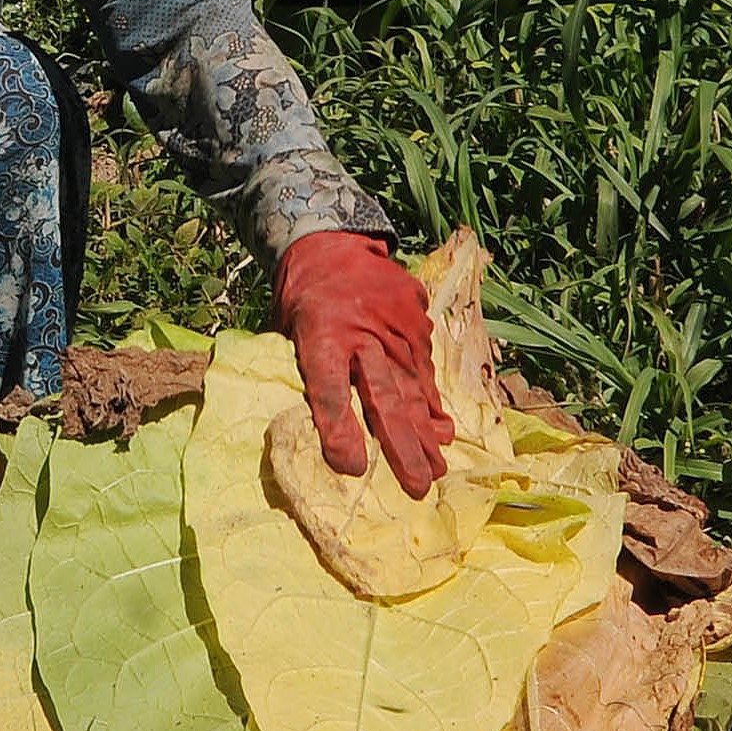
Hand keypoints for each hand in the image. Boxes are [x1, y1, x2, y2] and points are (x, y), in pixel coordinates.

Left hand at [274, 232, 452, 497]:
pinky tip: (442, 432)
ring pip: (413, 387)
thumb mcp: (289, 332)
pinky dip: (432, 403)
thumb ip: (310, 374)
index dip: (339, 428)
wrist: (332, 243)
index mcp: (319, 334)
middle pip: (383, 396)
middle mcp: (362, 332)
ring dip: (425, 433)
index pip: (328, 388)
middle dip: (401, 445)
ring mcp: (396, 325)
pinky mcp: (417, 319)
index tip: (352, 467)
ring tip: (436, 470)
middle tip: (418, 487)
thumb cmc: (303, 300)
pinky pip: (425, 369)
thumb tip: (329, 427)